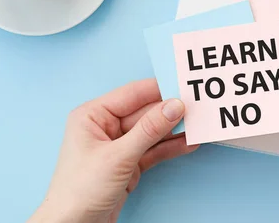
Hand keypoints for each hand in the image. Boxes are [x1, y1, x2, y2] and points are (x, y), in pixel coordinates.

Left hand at [28, 79, 198, 222]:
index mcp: (93, 115)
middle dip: (171, 111)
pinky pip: (153, 150)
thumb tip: (174, 106)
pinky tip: (188, 143)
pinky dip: (170, 148)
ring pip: (152, 132)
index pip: (132, 94)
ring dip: (174, 130)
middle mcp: (105, 126)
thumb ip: (149, 130)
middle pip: (145, 113)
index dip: (159, 90)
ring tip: (199, 125)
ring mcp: (118, 146)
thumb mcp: (118, 156)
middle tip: (197, 108)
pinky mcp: (129, 163)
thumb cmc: (79, 191)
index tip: (183, 87)